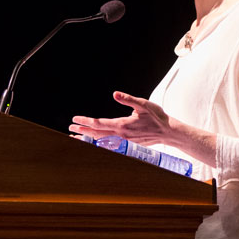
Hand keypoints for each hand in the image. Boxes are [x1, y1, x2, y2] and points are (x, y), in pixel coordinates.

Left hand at [70, 92, 216, 165]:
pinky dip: (98, 143)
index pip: (99, 123)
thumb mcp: (143, 104)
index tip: (75, 119)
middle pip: (97, 134)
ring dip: (88, 138)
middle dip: (82, 130)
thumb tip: (115, 94)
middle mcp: (121, 135)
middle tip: (70, 128)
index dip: (86, 121)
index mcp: (123, 125)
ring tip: (76, 137)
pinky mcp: (127, 144)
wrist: (168, 132)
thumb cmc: (157, 117)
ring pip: (101, 140)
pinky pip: (109, 144)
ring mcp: (124, 141)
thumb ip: (128, 99)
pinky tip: (93, 142)